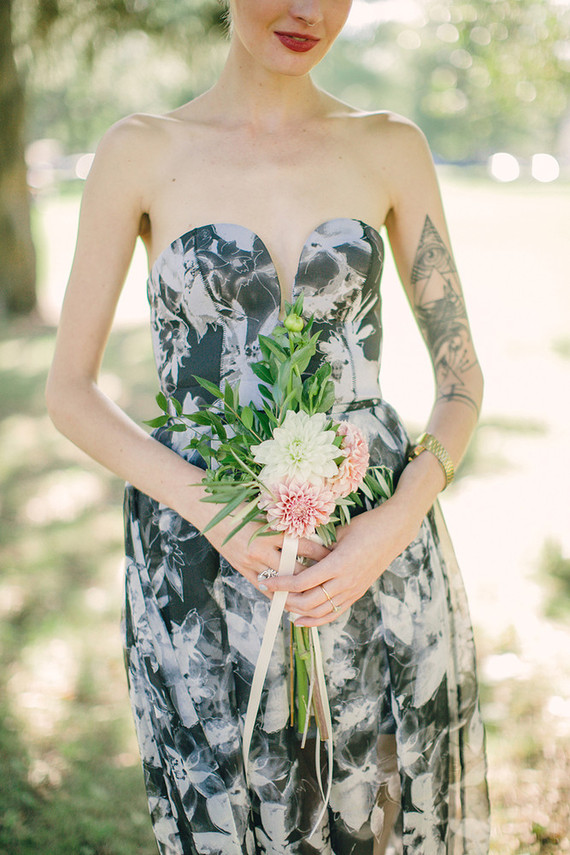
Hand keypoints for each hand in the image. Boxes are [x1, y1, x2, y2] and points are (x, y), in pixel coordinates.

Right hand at [202, 510, 330, 596]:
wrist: (208, 513)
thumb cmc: (238, 507)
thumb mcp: (264, 511)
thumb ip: (285, 524)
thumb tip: (309, 531)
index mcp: (270, 532)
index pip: (303, 546)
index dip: (321, 553)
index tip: (335, 556)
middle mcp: (261, 550)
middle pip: (295, 569)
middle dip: (314, 575)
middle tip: (331, 579)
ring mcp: (250, 563)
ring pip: (281, 583)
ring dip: (298, 588)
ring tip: (315, 593)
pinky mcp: (242, 570)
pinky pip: (264, 587)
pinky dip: (279, 592)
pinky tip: (291, 597)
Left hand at [262, 499, 418, 624]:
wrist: (395, 531)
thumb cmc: (366, 525)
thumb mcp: (339, 532)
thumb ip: (319, 545)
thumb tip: (297, 550)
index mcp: (338, 563)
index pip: (303, 581)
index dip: (282, 584)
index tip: (267, 582)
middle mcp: (345, 581)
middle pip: (308, 601)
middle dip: (286, 600)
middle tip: (270, 594)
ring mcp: (353, 590)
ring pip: (320, 612)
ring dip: (299, 612)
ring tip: (282, 606)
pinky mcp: (357, 593)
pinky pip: (334, 612)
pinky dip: (316, 620)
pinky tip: (301, 620)